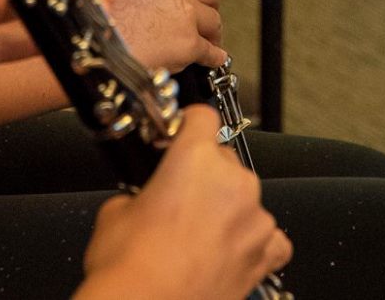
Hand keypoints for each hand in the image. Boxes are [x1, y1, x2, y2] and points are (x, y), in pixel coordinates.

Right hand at [79, 107, 289, 299]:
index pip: (202, 116)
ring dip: (227, 210)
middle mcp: (232, 182)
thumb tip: (142, 197)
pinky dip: (253, 241)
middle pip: (224, 159)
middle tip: (177, 201)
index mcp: (195, 158)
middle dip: (202, 176)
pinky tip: (229, 250)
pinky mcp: (264, 255)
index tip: (180, 134)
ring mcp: (254, 219)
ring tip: (197, 236)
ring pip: (246, 198)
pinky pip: (270, 237)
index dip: (187, 124)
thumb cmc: (130, 268)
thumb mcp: (115, 211)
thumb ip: (138, 191)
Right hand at [107, 0, 226, 73]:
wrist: (97, 46)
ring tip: (194, 37)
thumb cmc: (106, 16)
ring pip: (214, 20)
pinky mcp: (189, 43)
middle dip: (207, 4)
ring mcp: (186, 13)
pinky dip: (212, 56)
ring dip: (208, 31)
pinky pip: (211, 50)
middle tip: (197, 13)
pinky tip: (209, 57)